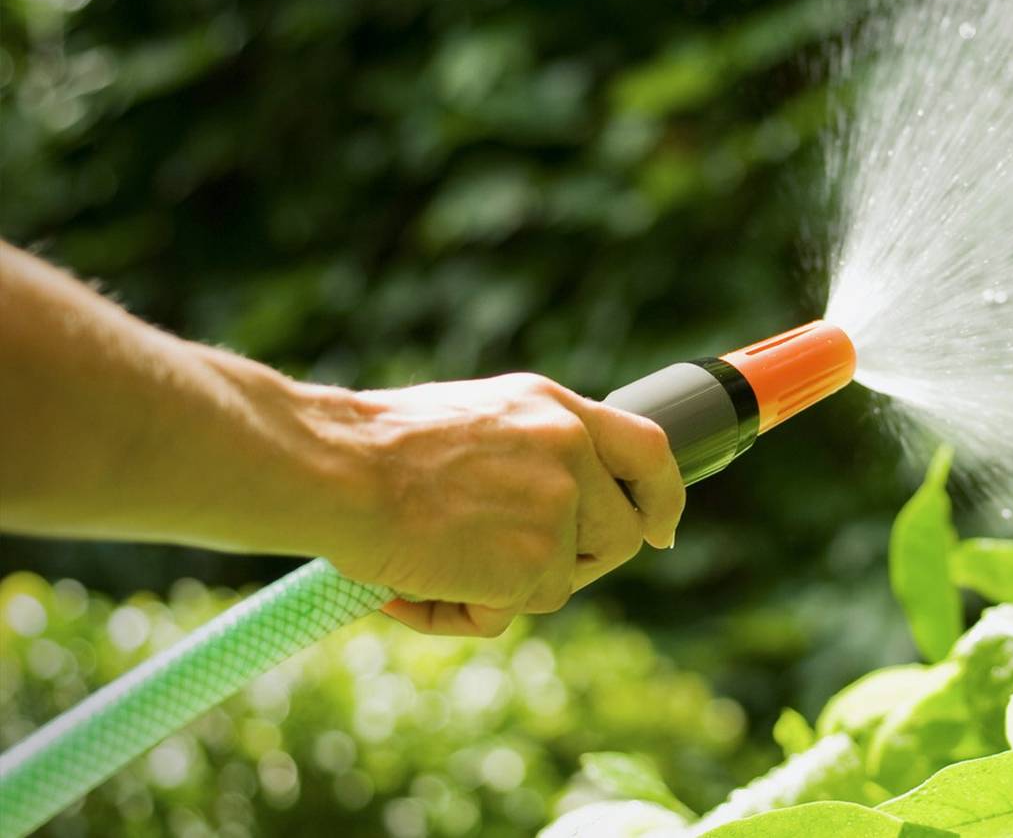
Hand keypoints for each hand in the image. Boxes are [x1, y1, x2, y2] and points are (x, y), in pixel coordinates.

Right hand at [323, 373, 683, 636]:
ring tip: (432, 567)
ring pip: (561, 582)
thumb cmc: (378, 449)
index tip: (660, 529)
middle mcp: (570, 453)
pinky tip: (413, 588)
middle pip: (619, 535)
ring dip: (506, 591)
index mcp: (557, 410)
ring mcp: (558, 508)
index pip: (650, 449)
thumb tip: (562, 503)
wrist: (336, 470)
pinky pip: (512, 613)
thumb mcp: (481, 418)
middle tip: (509, 569)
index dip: (663, 497)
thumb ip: (534, 450)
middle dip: (575, 565)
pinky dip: (463, 615)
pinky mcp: (534, 564)